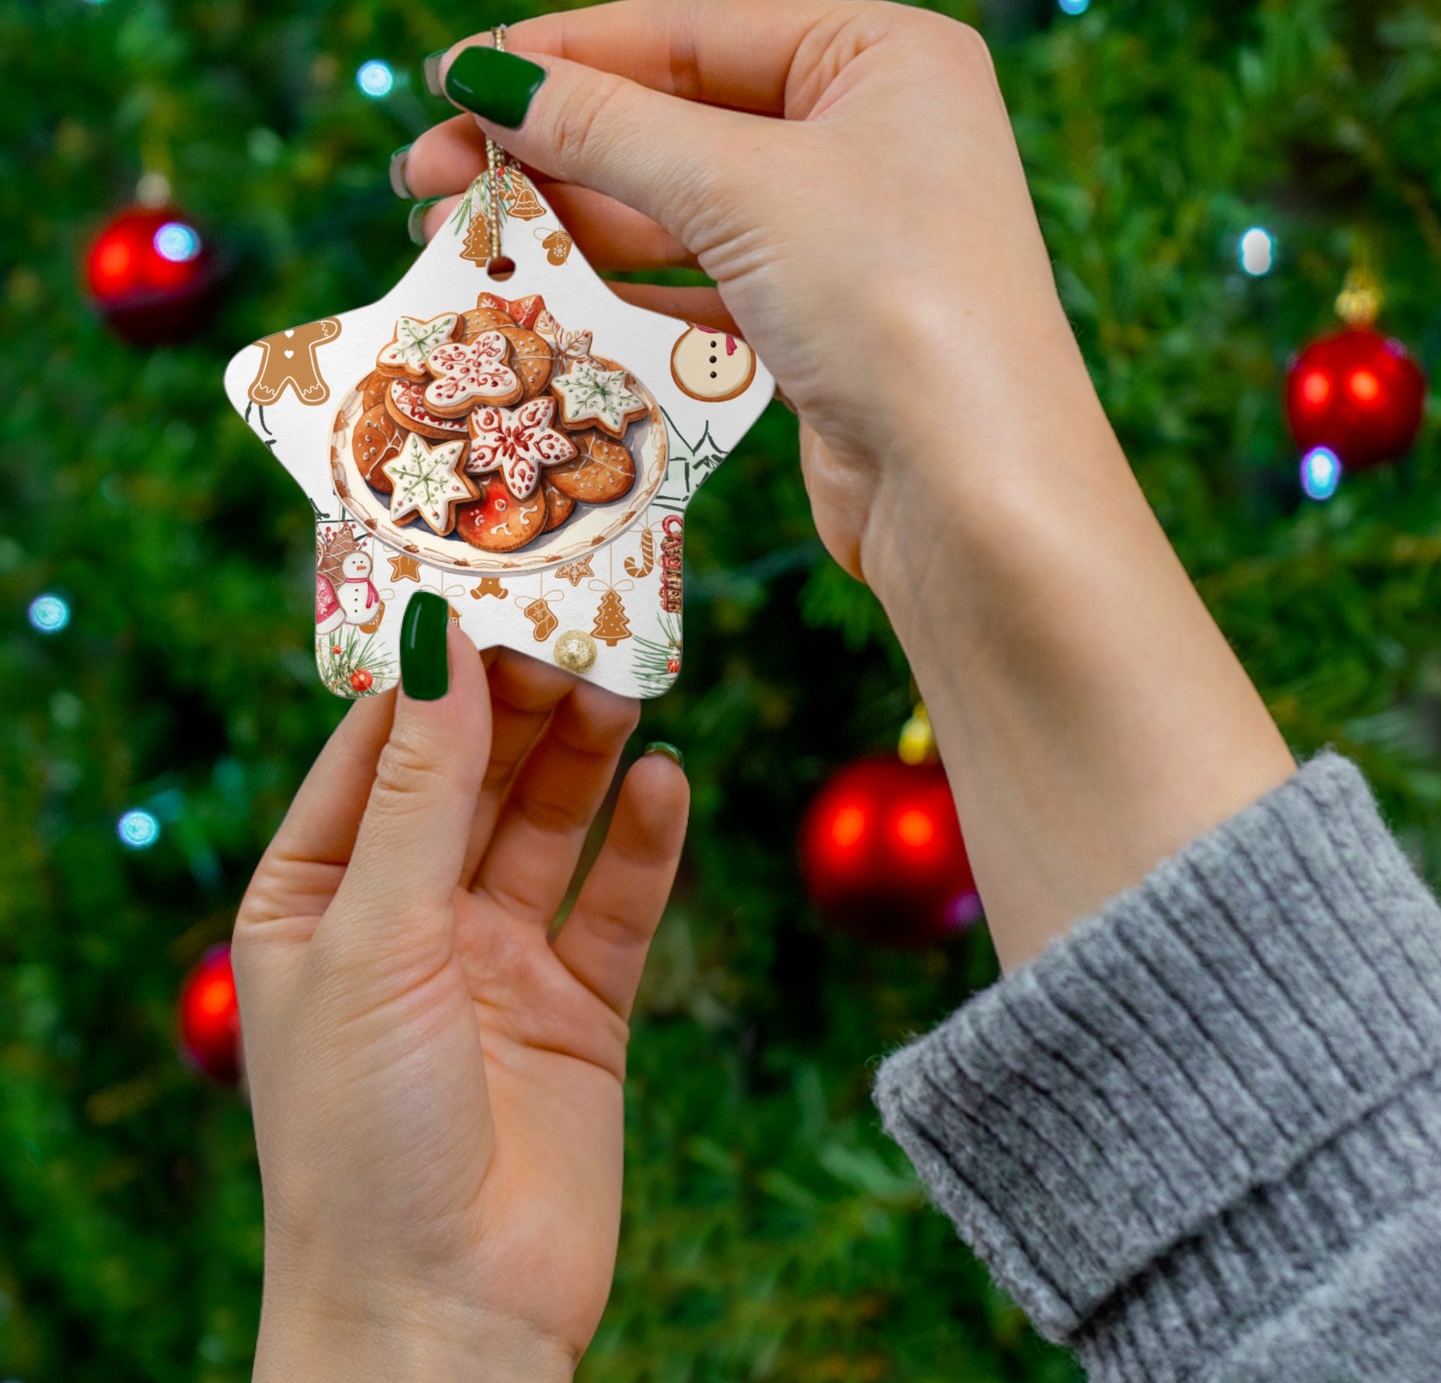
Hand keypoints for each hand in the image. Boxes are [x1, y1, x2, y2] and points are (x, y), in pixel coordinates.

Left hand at [233, 631, 687, 1380]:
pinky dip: (644, 843)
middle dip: (522, 700)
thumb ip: (419, 789)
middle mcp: (408, 916)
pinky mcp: (580, 1006)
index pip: (377, 748)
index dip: (431, 668)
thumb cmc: (362, 1133)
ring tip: (627, 682)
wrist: (446, 1318)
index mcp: (320, 895)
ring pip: (550, 824)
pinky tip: (668, 784)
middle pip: (475, 774)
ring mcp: (498, 959)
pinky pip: (617, 903)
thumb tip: (433, 641)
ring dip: (586, 755)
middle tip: (579, 620)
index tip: (485, 582)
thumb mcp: (375, 936)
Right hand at [401, 0, 1088, 580]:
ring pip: (681, 209)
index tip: (451, 78)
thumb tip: (487, 77)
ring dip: (573, 222)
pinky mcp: (822, 324)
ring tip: (464, 236)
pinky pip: (703, 283)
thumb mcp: (742, 186)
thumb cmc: (890, 300)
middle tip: (427, 174)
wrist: (972, 491)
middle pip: (676, 121)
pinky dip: (625, 287)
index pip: (690, 34)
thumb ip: (609, 127)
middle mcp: (871, 135)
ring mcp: (847, 235)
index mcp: (881, 57)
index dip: (562, 56)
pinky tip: (548, 291)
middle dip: (550, 147)